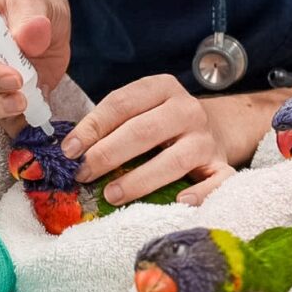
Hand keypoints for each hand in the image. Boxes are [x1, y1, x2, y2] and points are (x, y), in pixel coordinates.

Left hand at [62, 74, 234, 206]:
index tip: (69, 150)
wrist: (215, 129)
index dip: (92, 127)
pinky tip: (179, 203)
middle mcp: (188, 110)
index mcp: (163, 88)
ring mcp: (207, 140)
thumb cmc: (162, 123)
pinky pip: (216, 182)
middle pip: (144, 131)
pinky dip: (200, 194)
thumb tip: (70, 150)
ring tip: (111, 194)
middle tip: (83, 173)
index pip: (122, 103)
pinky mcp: (222, 166)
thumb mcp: (139, 110)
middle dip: (108, 154)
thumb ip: (110, 123)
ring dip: (139, 180)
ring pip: (175, 160)